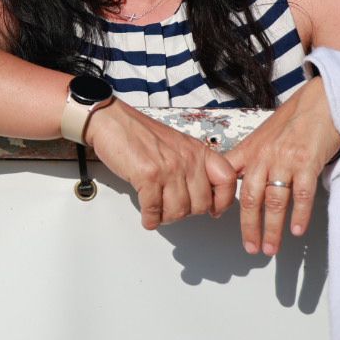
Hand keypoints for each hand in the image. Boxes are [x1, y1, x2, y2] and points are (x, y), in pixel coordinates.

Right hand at [84, 103, 237, 229]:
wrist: (112, 121)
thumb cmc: (140, 132)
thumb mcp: (177, 144)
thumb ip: (192, 165)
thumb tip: (201, 192)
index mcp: (197, 150)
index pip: (227, 180)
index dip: (223, 200)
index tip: (214, 209)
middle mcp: (186, 159)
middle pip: (201, 204)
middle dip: (186, 212)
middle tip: (175, 209)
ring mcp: (168, 168)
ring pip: (179, 211)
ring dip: (166, 217)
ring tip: (159, 211)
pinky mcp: (148, 176)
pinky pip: (154, 210)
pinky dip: (150, 218)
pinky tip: (148, 215)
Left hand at [224, 77, 339, 255]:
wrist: (321, 101)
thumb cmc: (294, 118)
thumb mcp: (264, 135)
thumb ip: (249, 156)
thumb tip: (237, 177)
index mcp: (251, 149)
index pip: (228, 178)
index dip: (221, 200)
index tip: (216, 218)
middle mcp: (264, 156)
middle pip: (250, 198)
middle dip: (249, 226)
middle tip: (250, 247)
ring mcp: (285, 159)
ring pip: (274, 201)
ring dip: (272, 228)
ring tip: (271, 248)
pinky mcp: (307, 161)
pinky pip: (301, 194)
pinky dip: (299, 214)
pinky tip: (296, 231)